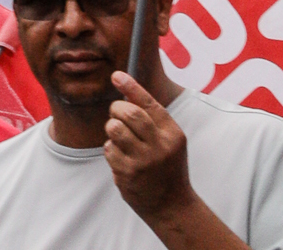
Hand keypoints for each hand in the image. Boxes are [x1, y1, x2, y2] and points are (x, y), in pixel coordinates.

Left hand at [103, 72, 195, 223]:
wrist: (172, 206)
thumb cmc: (167, 167)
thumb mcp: (170, 142)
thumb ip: (153, 120)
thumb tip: (127, 91)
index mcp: (173, 135)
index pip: (150, 104)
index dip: (131, 86)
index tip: (116, 76)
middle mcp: (160, 147)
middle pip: (129, 113)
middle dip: (117, 108)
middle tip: (116, 113)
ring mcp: (143, 161)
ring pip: (114, 128)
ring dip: (112, 128)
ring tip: (120, 137)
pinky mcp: (127, 173)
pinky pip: (109, 148)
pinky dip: (111, 149)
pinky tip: (122, 158)